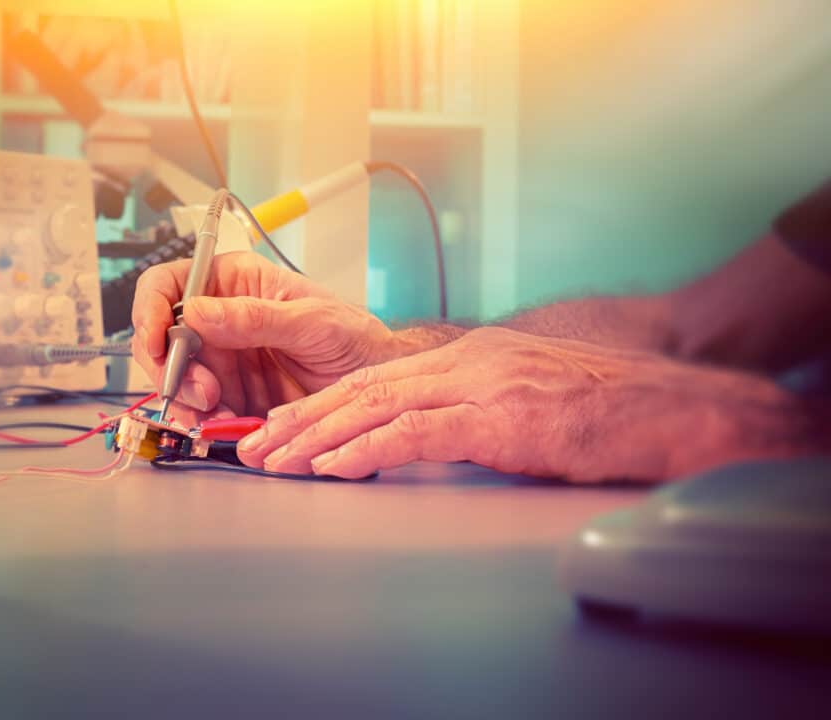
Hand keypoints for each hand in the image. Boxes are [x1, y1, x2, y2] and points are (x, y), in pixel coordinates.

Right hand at [131, 252, 406, 421]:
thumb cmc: (356, 338)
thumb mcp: (311, 322)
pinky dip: (207, 422)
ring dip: (189, 402)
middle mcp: (221, 319)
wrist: (379, 387)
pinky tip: (229, 426)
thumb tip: (198, 311)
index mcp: (234, 283)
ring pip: (177, 380)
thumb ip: (255, 317)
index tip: (155, 341)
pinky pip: (201, 410)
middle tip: (203, 393)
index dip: (150, 310)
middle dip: (172, 369)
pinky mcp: (232, 396)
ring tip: (220, 414)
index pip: (169, 285)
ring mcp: (224, 359)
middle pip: (163, 339)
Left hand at [236, 326, 816, 481]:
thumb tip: (435, 438)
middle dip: (302, 420)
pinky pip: (418, 433)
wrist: (677, 408)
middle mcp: (468, 361)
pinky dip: (366, 450)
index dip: (322, 406)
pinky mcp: (503, 418)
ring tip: (273, 460)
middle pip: (363, 388)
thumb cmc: (609, 410)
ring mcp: (484, 385)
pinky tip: (332, 466)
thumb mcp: (528, 400)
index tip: (283, 430)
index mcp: (471, 355)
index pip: (377, 379)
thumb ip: (477, 410)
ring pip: (377, 407)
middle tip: (255, 447)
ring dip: (317, 438)